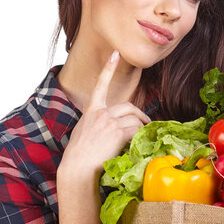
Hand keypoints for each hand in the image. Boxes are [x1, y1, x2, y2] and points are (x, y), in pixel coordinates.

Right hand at [60, 50, 150, 179]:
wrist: (77, 169)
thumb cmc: (79, 156)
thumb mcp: (84, 132)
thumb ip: (96, 123)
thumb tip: (108, 125)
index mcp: (91, 111)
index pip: (100, 85)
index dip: (108, 68)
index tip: (115, 54)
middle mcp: (101, 113)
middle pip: (129, 106)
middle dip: (140, 115)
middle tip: (146, 123)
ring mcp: (109, 122)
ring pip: (135, 120)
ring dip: (141, 129)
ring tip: (142, 139)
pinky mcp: (118, 133)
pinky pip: (136, 131)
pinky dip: (140, 138)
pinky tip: (137, 145)